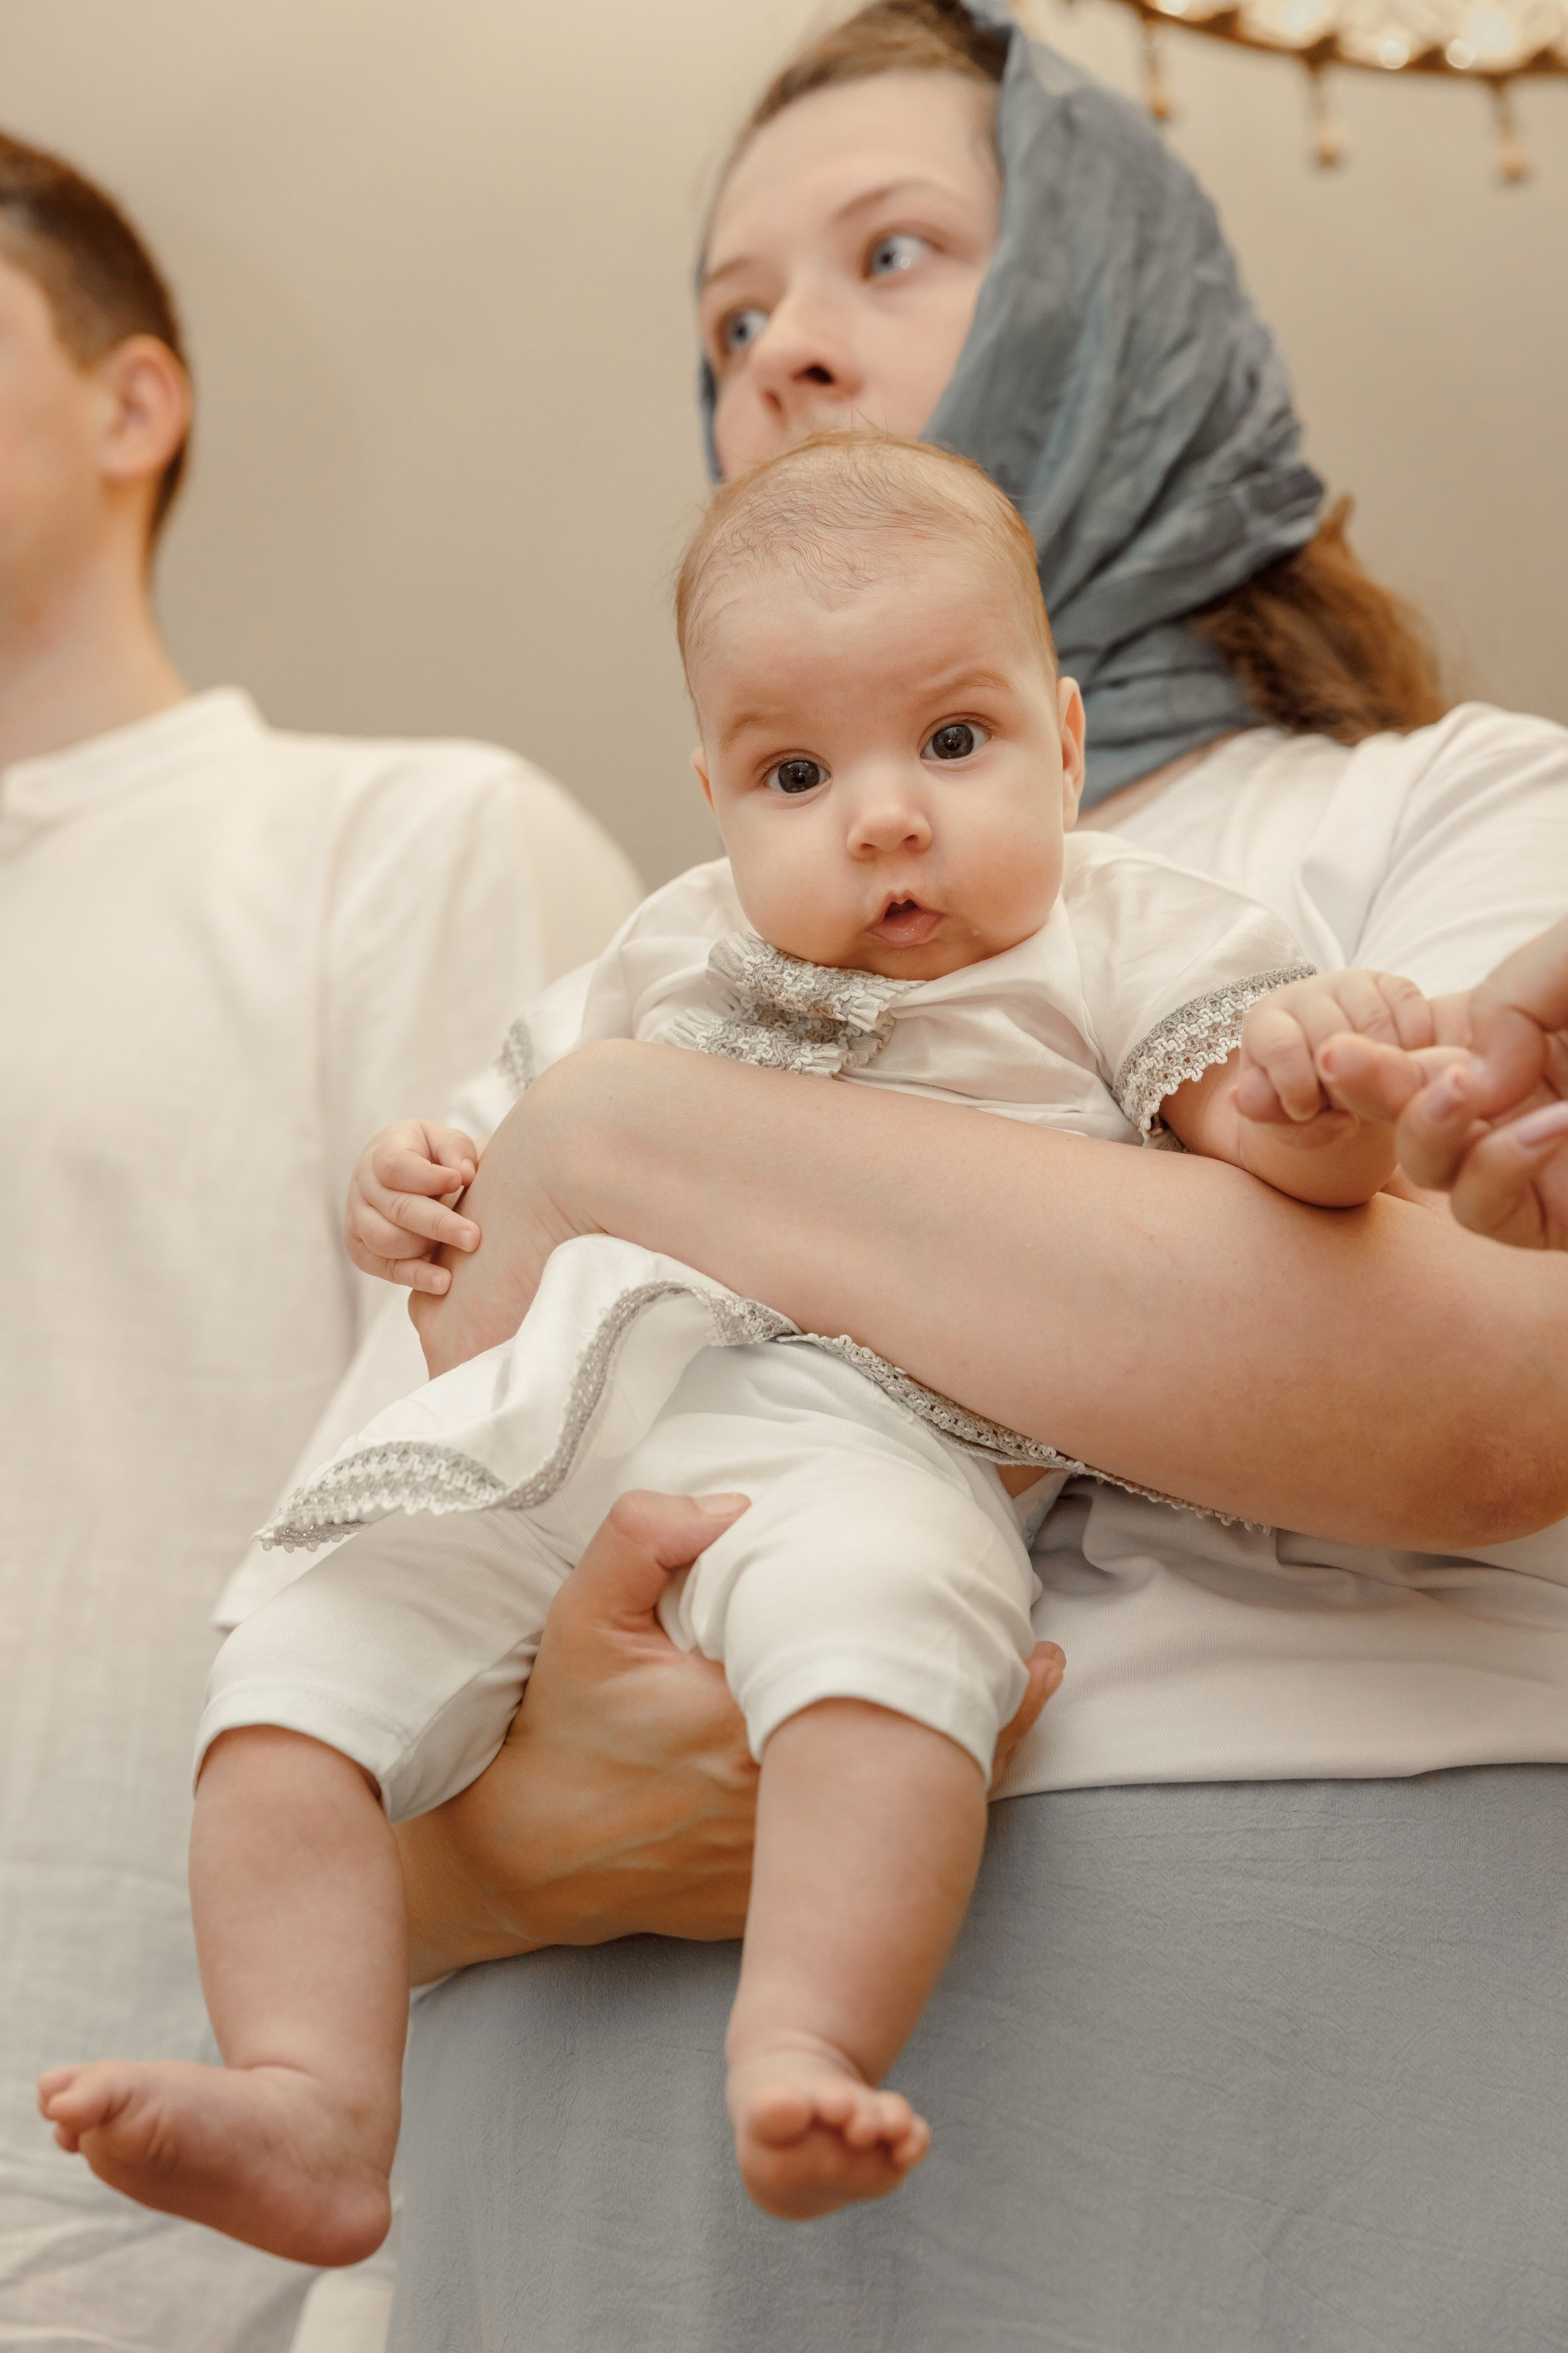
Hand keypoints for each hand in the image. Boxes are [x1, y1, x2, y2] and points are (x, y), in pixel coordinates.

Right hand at [345, 1119, 480, 1292]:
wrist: (408, 1178)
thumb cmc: (432, 1157)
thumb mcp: (444, 1141)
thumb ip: (456, 1149)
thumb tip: (464, 1173)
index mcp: (381, 1153)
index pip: (395, 1167)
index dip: (427, 1177)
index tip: (462, 1180)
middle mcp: (363, 1187)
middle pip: (395, 1208)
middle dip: (437, 1223)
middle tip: (474, 1236)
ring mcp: (358, 1220)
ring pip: (385, 1241)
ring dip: (425, 1247)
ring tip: (463, 1248)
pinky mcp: (362, 1250)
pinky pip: (384, 1268)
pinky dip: (414, 1276)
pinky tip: (444, 1282)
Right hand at [395, 1490, 1064, 1978]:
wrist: (526, 1857)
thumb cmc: (559, 1729)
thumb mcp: (580, 1619)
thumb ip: (642, 1538)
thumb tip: (733, 1504)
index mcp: (744, 1722)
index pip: (873, 1681)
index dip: (945, 1651)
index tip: (995, 1617)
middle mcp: (779, 1805)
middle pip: (910, 1750)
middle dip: (982, 1703)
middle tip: (1040, 1654)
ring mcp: (786, 1868)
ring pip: (903, 1815)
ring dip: (968, 1755)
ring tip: (1029, 1693)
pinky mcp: (780, 1903)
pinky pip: (873, 1860)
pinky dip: (916, 1813)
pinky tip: (955, 1767)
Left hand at [1237, 969, 1434, 1135]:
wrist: (1347, 1084)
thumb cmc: (1305, 1101)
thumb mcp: (1280, 1117)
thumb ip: (1266, 1112)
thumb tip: (1249, 1100)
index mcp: (1265, 1023)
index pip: (1281, 1046)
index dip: (1296, 1086)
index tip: (1306, 1111)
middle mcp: (1305, 993)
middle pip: (1332, 1037)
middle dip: (1341, 1083)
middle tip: (1345, 1105)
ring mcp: (1352, 984)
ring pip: (1376, 1027)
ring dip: (1382, 1071)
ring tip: (1374, 1092)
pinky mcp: (1395, 986)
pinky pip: (1412, 1016)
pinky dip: (1414, 1052)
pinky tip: (1403, 1071)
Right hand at [1318, 915, 1567, 1249]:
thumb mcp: (1563, 965)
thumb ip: (1504, 1001)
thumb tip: (1463, 1077)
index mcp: (1504, 1035)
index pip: (1409, 1046)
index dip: (1357, 1052)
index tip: (1323, 1050)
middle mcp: (1505, 1099)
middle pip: (1401, 1101)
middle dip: (1363, 1082)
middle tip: (1334, 1061)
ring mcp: (1523, 1161)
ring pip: (1430, 1165)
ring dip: (1426, 1126)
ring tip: (1466, 1088)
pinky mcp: (1548, 1217)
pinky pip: (1485, 1209)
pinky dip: (1497, 1168)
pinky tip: (1551, 1125)